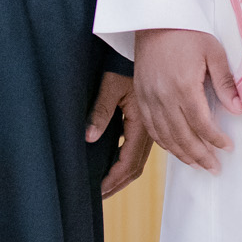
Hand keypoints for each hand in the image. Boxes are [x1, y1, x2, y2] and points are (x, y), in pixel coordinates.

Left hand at [86, 70, 154, 197]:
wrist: (152, 46)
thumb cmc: (128, 63)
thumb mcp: (111, 85)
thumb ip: (100, 112)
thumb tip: (89, 137)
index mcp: (141, 122)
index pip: (128, 162)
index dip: (113, 179)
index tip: (98, 190)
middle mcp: (150, 128)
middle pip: (136, 167)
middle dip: (117, 183)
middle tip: (100, 195)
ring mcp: (151, 126)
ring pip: (139, 160)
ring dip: (123, 175)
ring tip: (107, 185)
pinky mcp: (149, 122)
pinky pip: (140, 150)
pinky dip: (128, 162)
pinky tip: (117, 164)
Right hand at [133, 29, 241, 173]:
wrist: (154, 20)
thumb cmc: (186, 32)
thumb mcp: (213, 52)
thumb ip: (226, 83)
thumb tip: (239, 108)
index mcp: (184, 87)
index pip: (201, 124)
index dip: (215, 140)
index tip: (227, 148)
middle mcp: (163, 97)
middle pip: (182, 137)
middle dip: (200, 156)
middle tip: (214, 168)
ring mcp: (149, 99)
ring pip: (165, 137)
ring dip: (182, 154)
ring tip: (197, 164)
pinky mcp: (141, 97)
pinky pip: (151, 128)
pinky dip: (164, 143)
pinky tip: (175, 148)